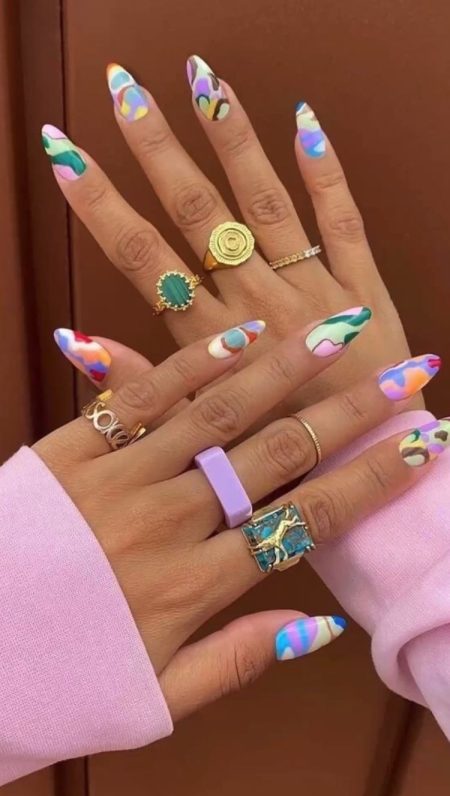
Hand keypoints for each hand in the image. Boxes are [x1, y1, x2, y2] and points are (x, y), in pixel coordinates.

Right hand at [41, 57, 425, 417]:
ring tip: (202, 80)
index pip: (143, 259)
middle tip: (125, 90)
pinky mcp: (362, 285)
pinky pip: (342, 220)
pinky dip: (325, 172)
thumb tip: (74, 338)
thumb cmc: (273, 451)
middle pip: (198, 214)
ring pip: (264, 202)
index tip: (69, 156)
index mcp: (209, 338)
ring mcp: (311, 287)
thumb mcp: (193, 428)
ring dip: (231, 140)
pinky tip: (306, 122)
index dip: (102, 206)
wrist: (360, 460)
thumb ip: (136, 381)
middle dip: (157, 149)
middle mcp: (256, 302)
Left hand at [41, 321, 436, 719]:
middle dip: (351, 413)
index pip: (307, 523)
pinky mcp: (73, 449)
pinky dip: (194, 364)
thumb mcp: (155, 701)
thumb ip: (239, 660)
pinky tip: (241, 338)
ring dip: (286, 371)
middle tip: (406, 375)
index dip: (371, 483)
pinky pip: (143, 396)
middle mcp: (168, 524)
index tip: (422, 448)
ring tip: (338, 334)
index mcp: (195, 587)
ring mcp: (120, 480)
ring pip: (220, 414)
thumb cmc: (61, 677)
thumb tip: (322, 629)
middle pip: (278, 457)